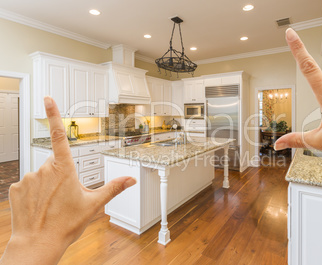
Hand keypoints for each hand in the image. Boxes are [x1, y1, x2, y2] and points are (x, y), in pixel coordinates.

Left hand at [0, 97, 135, 264]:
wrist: (38, 243)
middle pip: (55, 163)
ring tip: (53, 204)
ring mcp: (28, 179)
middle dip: (61, 174)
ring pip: (41, 174)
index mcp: (64, 169)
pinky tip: (39, 206)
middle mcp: (44, 170)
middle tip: (66, 195)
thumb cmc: (65, 224)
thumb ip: (113, 188)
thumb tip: (130, 179)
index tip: (47, 99)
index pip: (60, 136)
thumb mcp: (93, 205)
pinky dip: (34, 192)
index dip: (54, 115)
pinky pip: (28, 184)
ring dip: (47, 184)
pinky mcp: (16, 189)